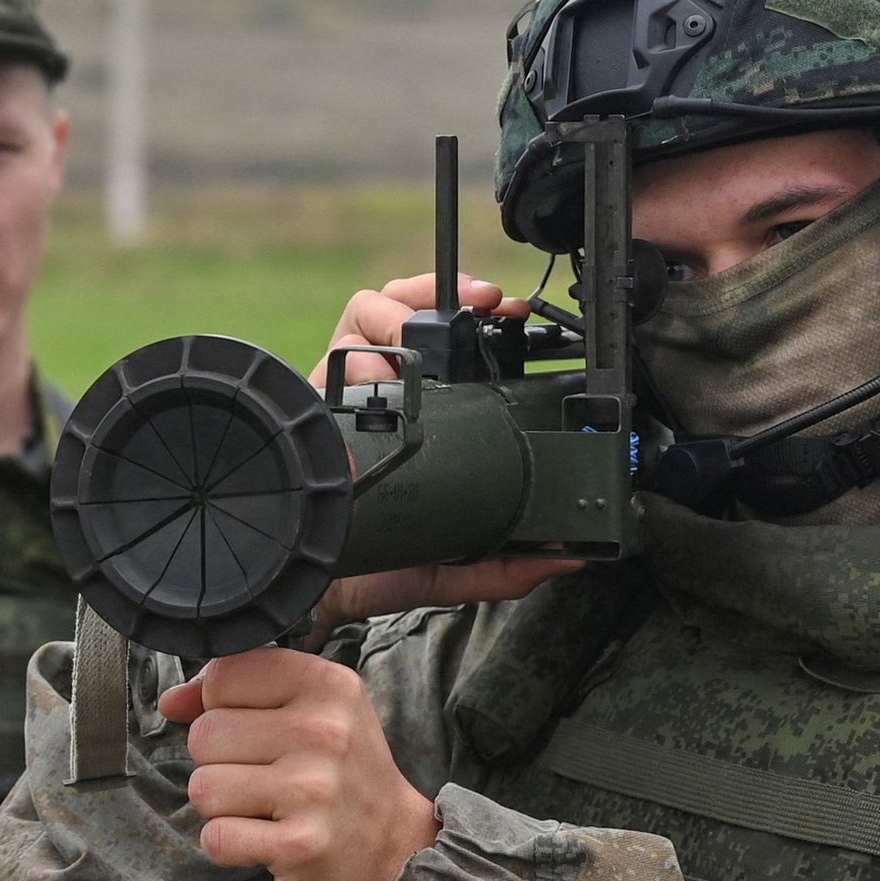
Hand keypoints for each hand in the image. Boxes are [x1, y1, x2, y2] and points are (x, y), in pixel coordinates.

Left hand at [166, 646, 440, 880]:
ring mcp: (313, 789)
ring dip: (223, 808)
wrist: (395, 852)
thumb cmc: (340, 776)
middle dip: (220, 763)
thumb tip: (170, 701)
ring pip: (203, 788)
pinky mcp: (300, 844)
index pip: (224, 676)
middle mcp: (324, 731)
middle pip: (204, 734)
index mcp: (327, 685)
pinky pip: (216, 838)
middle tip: (266, 780)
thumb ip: (236, 695)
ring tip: (267, 811)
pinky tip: (266, 842)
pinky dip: (229, 846)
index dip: (222, 708)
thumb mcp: (306, 713)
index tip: (259, 733)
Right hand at [299, 270, 582, 642]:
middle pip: (404, 307)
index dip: (473, 314)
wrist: (321, 588)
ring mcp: (346, 389)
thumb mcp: (452, 564)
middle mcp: (382, 393)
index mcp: (418, 416)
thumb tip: (565, 560)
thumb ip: (504, 566)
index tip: (507, 309)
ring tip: (419, 345)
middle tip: (478, 303)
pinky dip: (359, 349)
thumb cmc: (379, 567)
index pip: (443, 344)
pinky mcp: (314, 397)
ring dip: (396, 317)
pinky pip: (334, 348)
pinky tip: (379, 375)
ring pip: (367, 314)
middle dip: (438, 292)